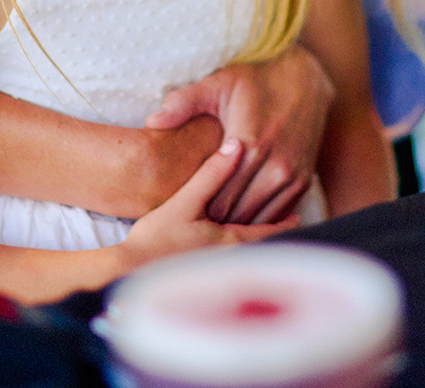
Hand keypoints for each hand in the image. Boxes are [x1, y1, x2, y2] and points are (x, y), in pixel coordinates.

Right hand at [117, 139, 296, 269]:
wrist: (127, 274)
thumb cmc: (154, 239)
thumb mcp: (183, 202)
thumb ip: (211, 175)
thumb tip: (236, 146)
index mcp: (231, 241)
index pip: (269, 231)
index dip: (285, 221)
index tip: (297, 214)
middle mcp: (229, 259)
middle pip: (262, 247)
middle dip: (276, 235)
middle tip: (291, 223)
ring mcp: (216, 271)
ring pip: (248, 257)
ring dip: (259, 246)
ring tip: (268, 235)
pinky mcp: (201, 278)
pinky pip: (230, 265)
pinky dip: (241, 256)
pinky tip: (234, 251)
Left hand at [145, 44, 334, 224]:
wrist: (303, 78)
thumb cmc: (254, 81)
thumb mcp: (217, 84)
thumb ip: (183, 103)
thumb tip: (152, 121)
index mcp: (249, 144)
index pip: (217, 197)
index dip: (198, 207)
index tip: (182, 208)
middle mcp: (275, 165)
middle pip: (236, 213)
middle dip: (214, 220)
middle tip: (192, 221)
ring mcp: (292, 175)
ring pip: (258, 219)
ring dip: (237, 222)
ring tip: (213, 222)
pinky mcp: (304, 181)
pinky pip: (278, 214)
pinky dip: (259, 218)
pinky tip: (240, 214)